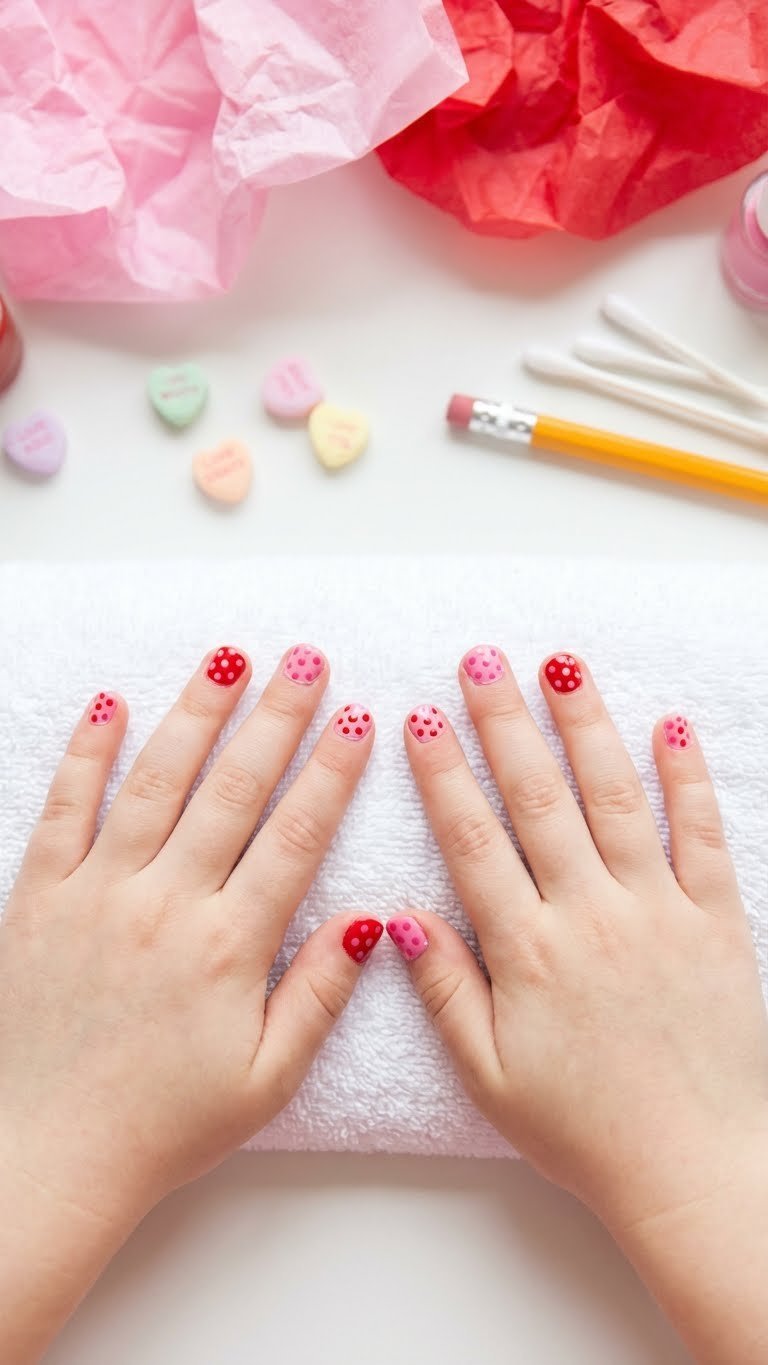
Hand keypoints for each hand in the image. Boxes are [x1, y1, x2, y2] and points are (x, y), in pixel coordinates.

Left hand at [0, 645, 377, 1360]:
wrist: (42, 1157)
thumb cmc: (159, 1126)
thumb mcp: (265, 1080)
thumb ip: (319, 994)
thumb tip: (373, 921)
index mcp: (227, 948)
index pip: (295, 837)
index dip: (332, 773)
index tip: (358, 718)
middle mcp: (164, 905)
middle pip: (233, 790)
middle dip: (277, 718)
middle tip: (307, 660)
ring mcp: (96, 893)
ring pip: (155, 782)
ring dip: (196, 714)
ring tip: (228, 658)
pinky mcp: (39, 896)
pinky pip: (65, 809)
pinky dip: (86, 753)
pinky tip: (109, 705)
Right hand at [394, 651, 767, 1361]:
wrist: (696, 1169)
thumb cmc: (587, 1132)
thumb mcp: (490, 1076)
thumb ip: (443, 989)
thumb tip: (395, 916)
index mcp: (528, 952)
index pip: (473, 842)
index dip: (443, 776)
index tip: (422, 718)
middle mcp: (591, 915)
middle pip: (539, 799)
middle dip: (505, 722)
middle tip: (482, 659)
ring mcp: (658, 911)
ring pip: (615, 797)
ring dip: (585, 726)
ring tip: (562, 665)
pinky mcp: (716, 921)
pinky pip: (702, 835)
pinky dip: (688, 777)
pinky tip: (672, 726)